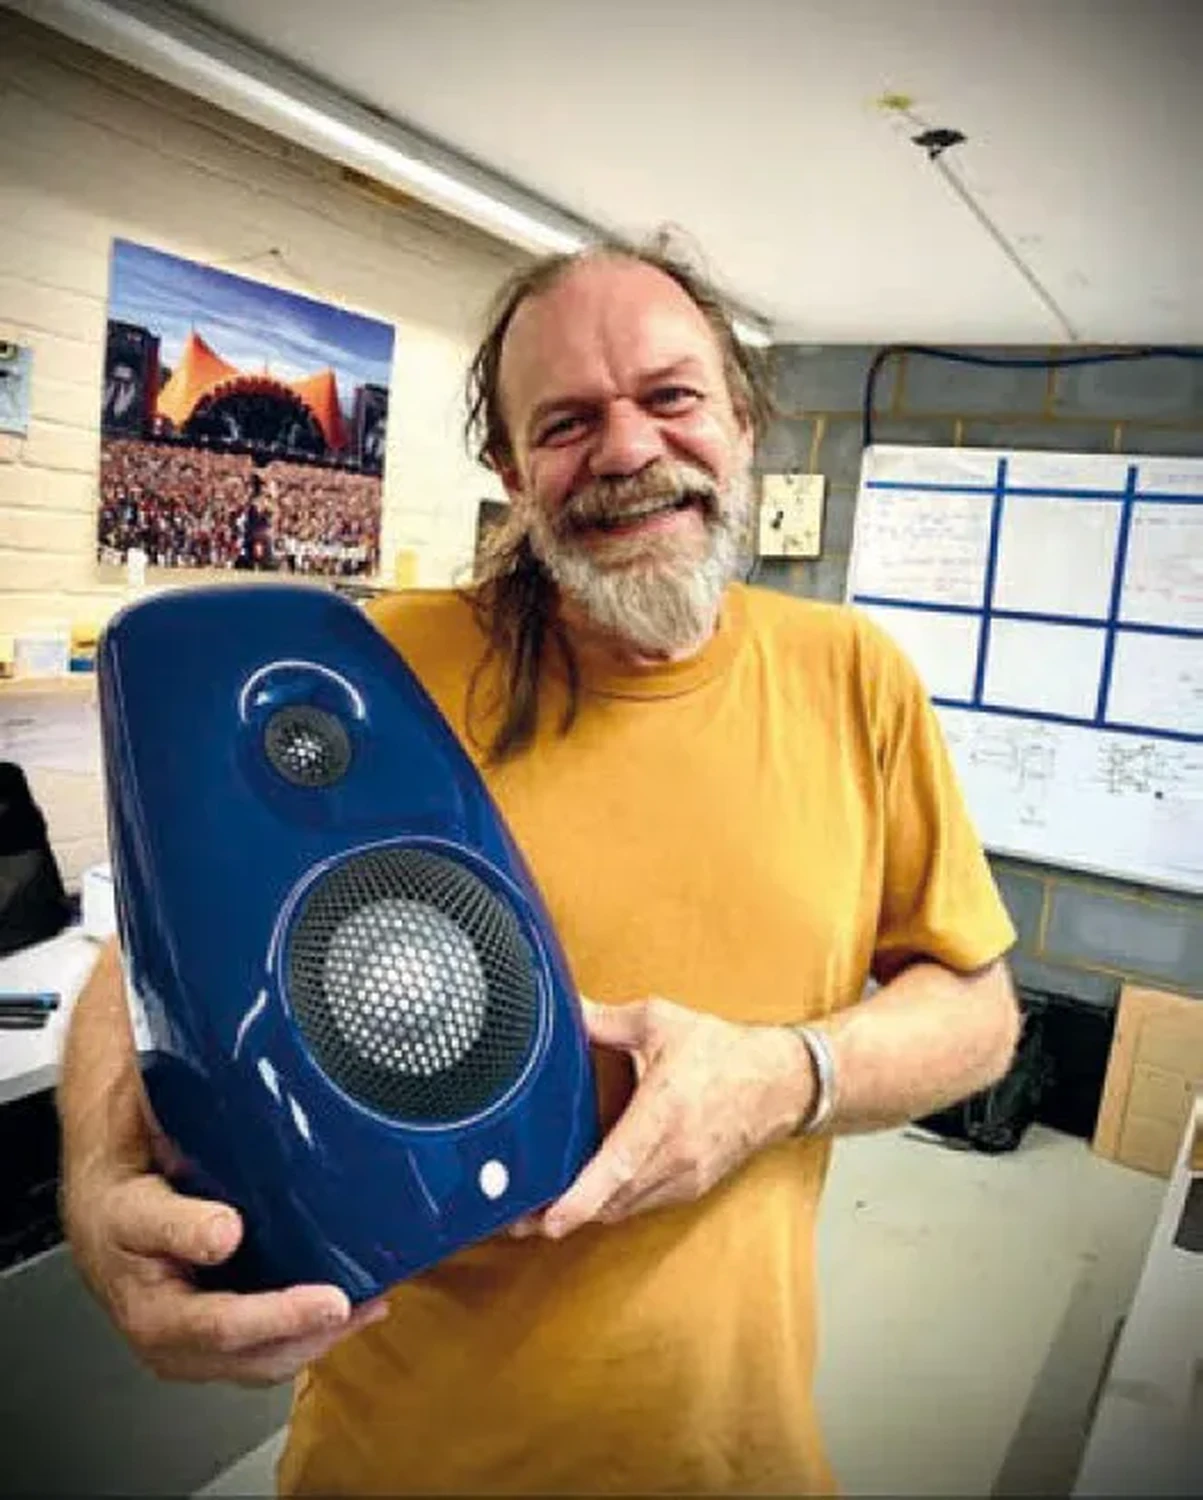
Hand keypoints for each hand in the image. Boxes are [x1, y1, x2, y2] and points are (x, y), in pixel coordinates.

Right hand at [64, 1169, 388, 1384]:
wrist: (103, 1216)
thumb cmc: (119, 1210)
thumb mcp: (136, 1207)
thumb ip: (178, 1223)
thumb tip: (225, 1233)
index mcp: (155, 1317)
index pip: (228, 1328)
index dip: (285, 1317)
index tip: (333, 1301)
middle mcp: (179, 1347)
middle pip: (260, 1356)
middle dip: (319, 1334)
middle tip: (369, 1302)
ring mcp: (201, 1349)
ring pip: (271, 1359)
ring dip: (322, 1336)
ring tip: (370, 1303)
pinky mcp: (219, 1340)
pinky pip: (270, 1347)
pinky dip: (310, 1330)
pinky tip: (344, 1307)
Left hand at [513, 997, 813, 1240]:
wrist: (781, 1083)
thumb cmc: (725, 1053)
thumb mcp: (660, 1022)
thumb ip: (606, 1021)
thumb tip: (566, 1011)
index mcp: (664, 1112)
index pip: (616, 1167)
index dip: (578, 1198)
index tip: (548, 1217)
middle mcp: (675, 1154)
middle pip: (610, 1200)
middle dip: (562, 1213)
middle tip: (516, 1216)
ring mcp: (685, 1176)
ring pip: (623, 1208)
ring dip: (586, 1212)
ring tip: (542, 1211)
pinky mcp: (691, 1187)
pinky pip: (642, 1204)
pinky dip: (613, 1203)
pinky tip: (591, 1194)